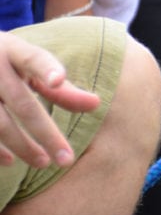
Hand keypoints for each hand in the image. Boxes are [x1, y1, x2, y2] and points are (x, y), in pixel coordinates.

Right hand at [0, 30, 100, 167]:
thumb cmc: (7, 64)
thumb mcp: (30, 69)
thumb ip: (61, 88)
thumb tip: (96, 105)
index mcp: (14, 51)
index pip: (33, 59)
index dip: (46, 68)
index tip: (58, 80)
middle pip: (23, 104)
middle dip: (46, 133)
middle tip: (67, 159)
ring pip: (0, 123)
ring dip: (22, 146)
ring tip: (44, 163)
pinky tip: (11, 161)